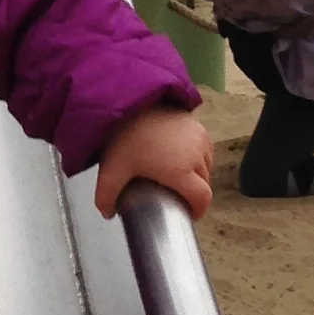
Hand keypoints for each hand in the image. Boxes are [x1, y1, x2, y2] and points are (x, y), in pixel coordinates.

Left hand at [94, 103, 212, 221]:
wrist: (131, 100)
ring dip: (199, 176)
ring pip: (207, 166)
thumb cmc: (124, 137)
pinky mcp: (199, 126)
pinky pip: (205, 150)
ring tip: (181, 179)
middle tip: (178, 196)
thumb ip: (106, 196)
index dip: (198, 210)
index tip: (188, 214)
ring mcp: (200, 139)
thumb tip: (107, 214)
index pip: (202, 198)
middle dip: (195, 194)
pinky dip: (199, 158)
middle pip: (205, 183)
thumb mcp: (111, 169)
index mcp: (180, 171)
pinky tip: (183, 158)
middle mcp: (196, 156)